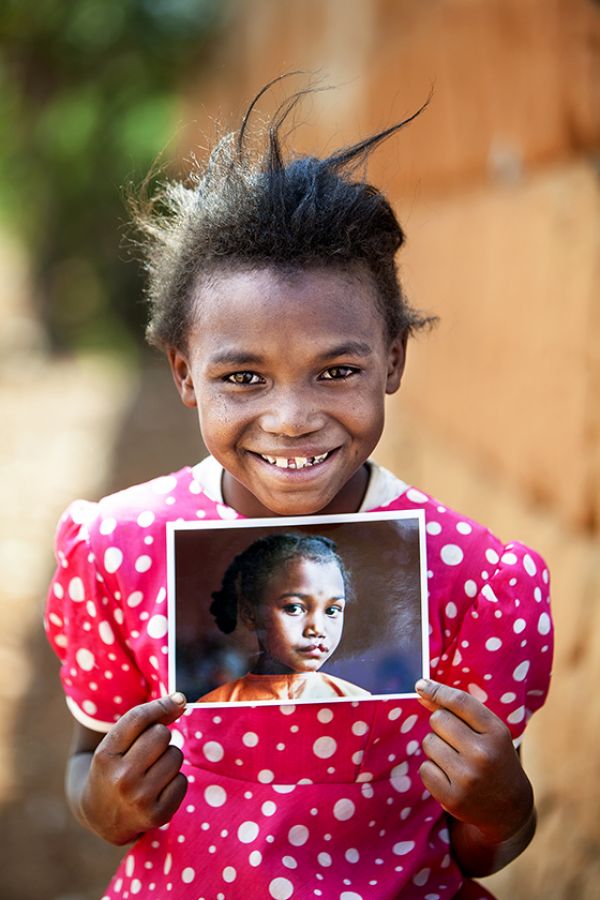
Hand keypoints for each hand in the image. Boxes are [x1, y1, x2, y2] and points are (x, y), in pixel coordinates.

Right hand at [78, 693, 187, 844]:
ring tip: (152, 771)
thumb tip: (181, 700)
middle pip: (161, 734)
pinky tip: (158, 789)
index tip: (179, 699)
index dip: (162, 705)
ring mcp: (140, 799)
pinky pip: (182, 781)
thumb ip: (144, 719)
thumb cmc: (114, 769)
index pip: (138, 718)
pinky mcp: (157, 815)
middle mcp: (121, 778)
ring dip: (169, 758)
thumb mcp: (115, 744)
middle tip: (149, 752)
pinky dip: (175, 781)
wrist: (100, 817)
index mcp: (106, 755)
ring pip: (175, 755)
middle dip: (161, 737)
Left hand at [415, 679, 532, 845]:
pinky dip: (433, 771)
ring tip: (456, 761)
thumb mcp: (489, 731)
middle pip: (438, 719)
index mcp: (497, 732)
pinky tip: (451, 778)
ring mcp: (468, 778)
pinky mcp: (453, 798)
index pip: (459, 701)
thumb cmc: (494, 759)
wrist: (509, 809)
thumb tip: (421, 691)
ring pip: (428, 743)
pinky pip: (424, 769)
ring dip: (436, 748)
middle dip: (441, 725)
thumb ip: (459, 710)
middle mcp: (483, 754)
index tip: (421, 685)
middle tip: (456, 740)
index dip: (437, 690)